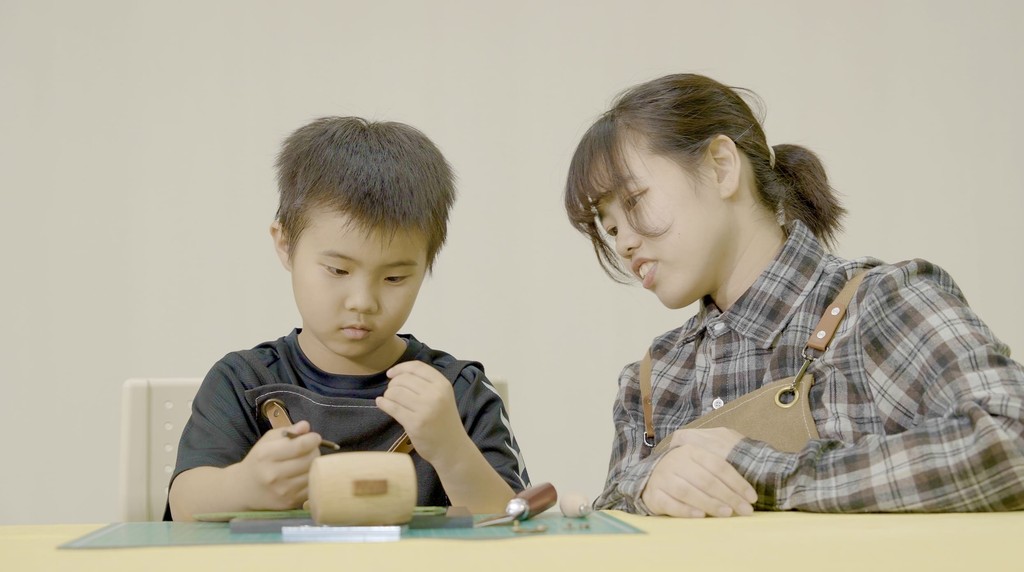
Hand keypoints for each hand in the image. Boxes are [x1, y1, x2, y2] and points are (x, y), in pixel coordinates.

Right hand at [236, 420, 321, 509]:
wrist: (243, 489)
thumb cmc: (258, 461)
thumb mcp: (267, 441)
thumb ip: (288, 431)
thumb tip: (306, 426)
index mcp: (266, 455)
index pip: (301, 446)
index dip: (312, 439)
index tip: (314, 437)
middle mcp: (273, 474)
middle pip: (310, 459)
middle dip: (314, 451)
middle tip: (310, 450)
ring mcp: (283, 491)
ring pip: (313, 473)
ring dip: (315, 465)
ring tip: (306, 462)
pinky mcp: (290, 502)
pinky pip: (311, 487)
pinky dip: (311, 479)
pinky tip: (303, 475)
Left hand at [376, 360, 465, 463]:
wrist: (451, 448)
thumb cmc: (444, 421)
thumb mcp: (442, 397)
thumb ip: (425, 384)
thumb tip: (396, 374)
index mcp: (443, 384)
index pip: (417, 367)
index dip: (400, 368)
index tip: (391, 374)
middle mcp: (435, 394)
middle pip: (403, 379)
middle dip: (392, 384)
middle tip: (392, 392)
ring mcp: (425, 409)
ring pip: (395, 392)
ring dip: (388, 394)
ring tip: (389, 400)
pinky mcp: (414, 423)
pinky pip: (392, 407)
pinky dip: (383, 403)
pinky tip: (381, 403)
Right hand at [641, 427, 755, 517]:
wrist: (650, 480)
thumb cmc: (684, 474)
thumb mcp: (700, 464)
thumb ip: (718, 471)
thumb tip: (746, 489)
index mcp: (691, 451)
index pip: (718, 465)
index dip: (737, 482)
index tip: (751, 497)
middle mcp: (676, 461)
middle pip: (706, 479)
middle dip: (728, 496)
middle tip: (745, 510)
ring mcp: (663, 478)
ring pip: (688, 491)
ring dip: (710, 503)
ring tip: (727, 513)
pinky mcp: (653, 495)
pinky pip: (671, 504)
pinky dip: (687, 511)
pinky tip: (701, 517)